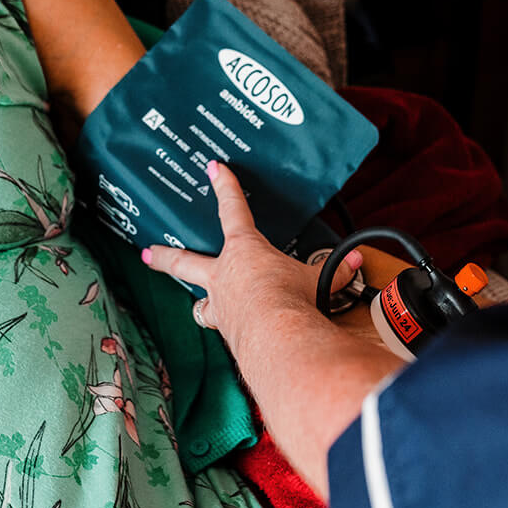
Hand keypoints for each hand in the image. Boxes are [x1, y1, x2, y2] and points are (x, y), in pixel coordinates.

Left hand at [143, 161, 361, 338]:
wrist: (278, 339)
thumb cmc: (292, 300)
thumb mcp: (318, 279)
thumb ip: (334, 271)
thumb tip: (359, 262)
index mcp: (244, 251)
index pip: (233, 210)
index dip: (224, 187)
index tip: (213, 168)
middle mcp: (224, 277)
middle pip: (186, 261)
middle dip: (166, 256)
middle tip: (148, 252)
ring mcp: (221, 307)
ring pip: (200, 302)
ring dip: (200, 302)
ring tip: (200, 307)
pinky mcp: (228, 334)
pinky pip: (223, 328)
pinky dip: (231, 329)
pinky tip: (240, 337)